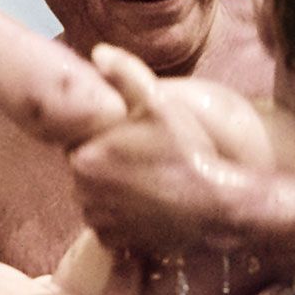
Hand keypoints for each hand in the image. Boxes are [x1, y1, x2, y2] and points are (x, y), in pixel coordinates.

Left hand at [69, 88, 235, 253]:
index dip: (103, 136)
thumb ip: (126, 74)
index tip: (129, 137)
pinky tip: (146, 204)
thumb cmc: (188, 153)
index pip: (78, 140)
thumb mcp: (160, 104)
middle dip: (105, 162)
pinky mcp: (111, 241)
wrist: (215, 208)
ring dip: (111, 189)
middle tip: (142, 158)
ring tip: (146, 181)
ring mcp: (95, 219)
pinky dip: (120, 215)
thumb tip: (98, 53)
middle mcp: (81, 191)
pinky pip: (106, 223)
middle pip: (85, 169)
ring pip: (94, 196)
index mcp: (83, 156)